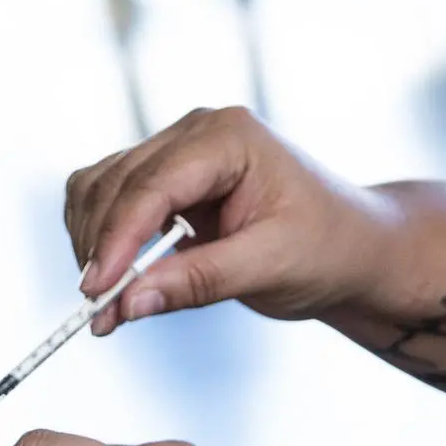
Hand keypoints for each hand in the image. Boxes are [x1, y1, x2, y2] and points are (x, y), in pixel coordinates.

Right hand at [66, 107, 403, 333]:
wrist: (353, 248)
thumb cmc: (328, 249)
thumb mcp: (270, 268)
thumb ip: (197, 281)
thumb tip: (128, 303)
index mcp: (229, 137)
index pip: (151, 184)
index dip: (116, 239)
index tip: (97, 291)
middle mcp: (194, 133)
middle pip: (113, 184)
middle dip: (99, 250)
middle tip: (99, 313)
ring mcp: (174, 150)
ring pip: (97, 188)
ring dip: (91, 245)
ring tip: (107, 304)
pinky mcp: (161, 177)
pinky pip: (105, 198)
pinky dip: (98, 239)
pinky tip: (115, 279)